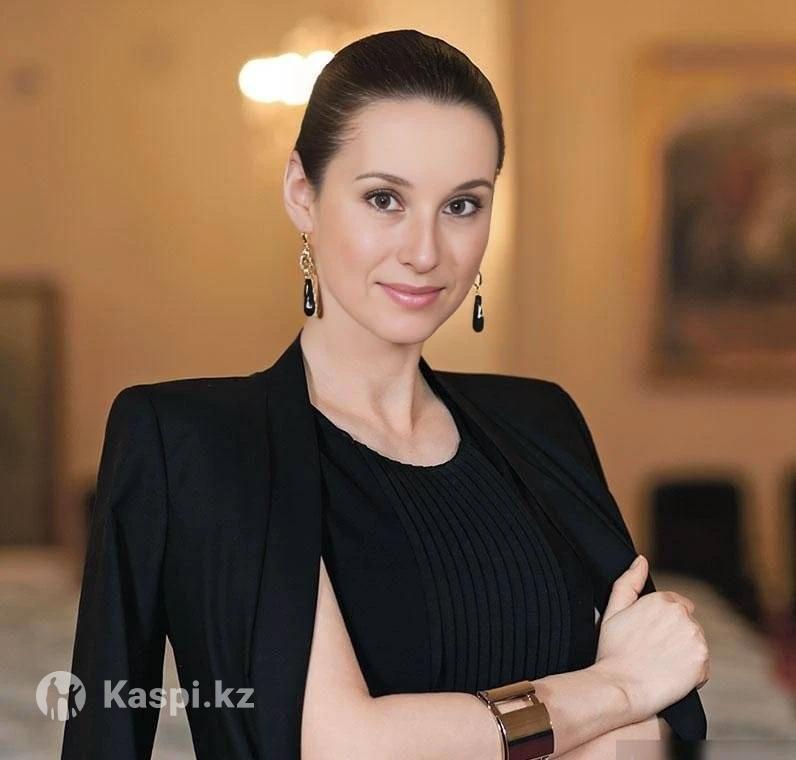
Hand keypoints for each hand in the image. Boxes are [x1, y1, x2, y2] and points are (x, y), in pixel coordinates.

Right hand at [591, 555, 709, 722]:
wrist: (620, 686)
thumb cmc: (613, 651)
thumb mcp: (613, 610)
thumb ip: (628, 581)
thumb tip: (641, 560)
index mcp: (661, 600)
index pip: (677, 606)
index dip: (663, 624)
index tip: (649, 637)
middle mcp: (681, 615)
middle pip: (688, 625)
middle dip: (675, 637)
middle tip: (652, 652)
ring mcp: (694, 638)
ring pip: (695, 645)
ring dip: (683, 654)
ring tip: (660, 665)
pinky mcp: (702, 661)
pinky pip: (702, 667)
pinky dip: (691, 674)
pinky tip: (670, 676)